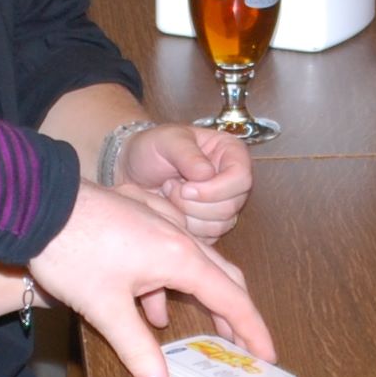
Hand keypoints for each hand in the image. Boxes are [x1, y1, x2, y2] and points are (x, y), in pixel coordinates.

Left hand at [30, 182, 273, 376]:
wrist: (37, 203)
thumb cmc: (72, 252)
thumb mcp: (105, 308)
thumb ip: (137, 350)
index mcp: (180, 258)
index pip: (232, 298)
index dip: (252, 329)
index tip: (268, 354)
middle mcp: (179, 235)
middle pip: (224, 276)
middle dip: (235, 313)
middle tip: (244, 344)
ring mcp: (160, 221)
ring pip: (197, 262)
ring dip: (202, 297)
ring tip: (204, 330)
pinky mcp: (140, 216)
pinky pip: (170, 251)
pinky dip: (171, 281)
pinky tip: (150, 304)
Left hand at [111, 122, 254, 245]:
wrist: (134, 171)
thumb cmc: (152, 149)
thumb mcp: (167, 141)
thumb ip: (187, 154)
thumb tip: (207, 174)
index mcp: (231, 152)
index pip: (241, 178)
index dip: (215, 189)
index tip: (186, 187)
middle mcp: (232, 179)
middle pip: (232, 205)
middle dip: (196, 203)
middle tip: (171, 187)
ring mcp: (225, 203)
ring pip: (221, 223)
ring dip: (188, 214)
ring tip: (170, 194)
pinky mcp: (213, 223)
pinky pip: (209, 236)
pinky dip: (187, 227)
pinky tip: (173, 210)